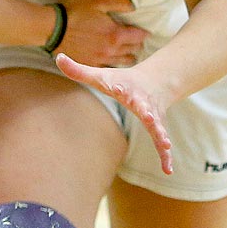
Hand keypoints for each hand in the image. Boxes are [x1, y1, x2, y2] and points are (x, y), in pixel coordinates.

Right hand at [53, 0, 148, 66]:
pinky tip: (112, 59)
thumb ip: (119, 3)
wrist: (52, 29)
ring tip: (128, 51)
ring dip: (128, 56)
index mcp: (115, 35)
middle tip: (137, 40)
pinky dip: (114, 63)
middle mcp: (111, 50)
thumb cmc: (74, 12)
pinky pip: (108, 68)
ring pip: (122, 62)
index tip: (145, 31)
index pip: (139, 37)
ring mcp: (100, 60)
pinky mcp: (90, 65)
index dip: (144, 33)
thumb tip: (133, 6)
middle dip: (137, 45)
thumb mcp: (97, 2)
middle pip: (133, 51)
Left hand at [54, 53, 173, 174]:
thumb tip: (58, 57)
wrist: (154, 82)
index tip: (117, 88)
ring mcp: (153, 116)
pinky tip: (168, 170)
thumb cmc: (120, 81)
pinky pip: (162, 144)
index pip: (121, 87)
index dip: (118, 87)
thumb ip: (78, 70)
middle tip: (150, 117)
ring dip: (161, 134)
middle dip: (147, 112)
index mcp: (126, 89)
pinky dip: (166, 156)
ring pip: (158, 126)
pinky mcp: (158, 128)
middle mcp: (142, 102)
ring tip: (166, 144)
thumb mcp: (99, 76)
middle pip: (144, 107)